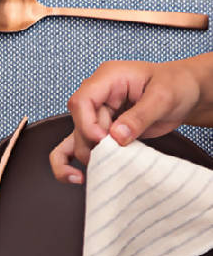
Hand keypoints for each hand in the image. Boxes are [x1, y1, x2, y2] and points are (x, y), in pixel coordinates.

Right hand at [49, 57, 210, 183]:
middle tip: (114, 151)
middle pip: (78, 125)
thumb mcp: (163, 97)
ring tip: (102, 166)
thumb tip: (116, 136)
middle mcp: (97, 96)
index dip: (88, 124)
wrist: (185, 93)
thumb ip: (139, 116)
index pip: (82, 101)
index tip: (105, 139)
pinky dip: (70, 164)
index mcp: (108, 78)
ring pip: (75, 140)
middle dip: (92, 143)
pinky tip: (77, 177)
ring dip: (86, 156)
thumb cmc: (177, 85)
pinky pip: (74, 148)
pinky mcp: (99, 132)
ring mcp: (96, 115)